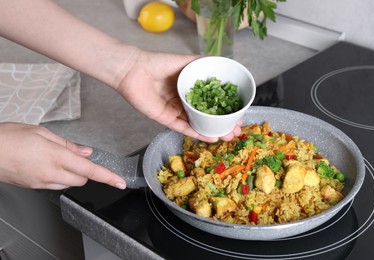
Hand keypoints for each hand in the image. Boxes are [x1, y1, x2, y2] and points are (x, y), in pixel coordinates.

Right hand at [0, 123, 125, 189]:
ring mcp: (42, 183)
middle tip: (75, 155)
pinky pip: (55, 185)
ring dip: (72, 173)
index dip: (108, 177)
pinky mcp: (34, 187)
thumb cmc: (9, 138)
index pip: (90, 170)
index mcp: (56, 157)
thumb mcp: (42, 133)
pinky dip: (60, 177)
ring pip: (70, 183)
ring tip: (56, 158)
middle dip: (86, 170)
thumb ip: (68, 145)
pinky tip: (47, 165)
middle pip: (82, 179)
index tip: (120, 182)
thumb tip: (86, 152)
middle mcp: (51, 173)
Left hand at [116, 48, 241, 141]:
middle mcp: (184, 102)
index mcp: (189, 89)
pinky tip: (210, 138)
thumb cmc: (157, 63)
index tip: (239, 114)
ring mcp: (175, 111)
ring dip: (213, 131)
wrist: (133, 70)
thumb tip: (222, 62)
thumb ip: (201, 63)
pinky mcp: (166, 119)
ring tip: (228, 136)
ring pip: (197, 125)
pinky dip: (197, 134)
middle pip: (207, 116)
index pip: (211, 102)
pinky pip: (183, 129)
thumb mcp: (184, 61)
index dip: (225, 108)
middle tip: (237, 130)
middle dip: (223, 124)